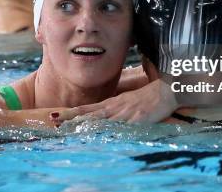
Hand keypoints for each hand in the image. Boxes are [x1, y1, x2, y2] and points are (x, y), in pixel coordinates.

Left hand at [50, 79, 177, 123]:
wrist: (167, 90)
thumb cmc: (147, 98)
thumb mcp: (127, 104)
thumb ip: (114, 110)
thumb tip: (100, 118)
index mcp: (112, 104)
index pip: (87, 109)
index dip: (71, 113)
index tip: (54, 116)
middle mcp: (115, 107)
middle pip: (89, 113)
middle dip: (71, 117)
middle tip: (54, 119)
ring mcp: (126, 112)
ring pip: (102, 119)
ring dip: (85, 123)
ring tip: (70, 126)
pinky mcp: (138, 118)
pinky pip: (122, 125)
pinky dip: (111, 129)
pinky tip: (101, 133)